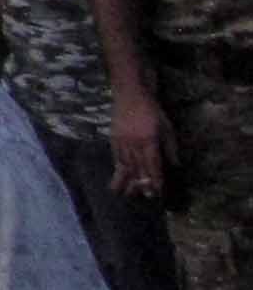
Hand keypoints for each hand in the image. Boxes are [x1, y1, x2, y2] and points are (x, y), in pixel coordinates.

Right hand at [115, 87, 174, 201]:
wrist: (130, 93)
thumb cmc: (152, 110)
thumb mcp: (167, 128)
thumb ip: (170, 148)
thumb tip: (176, 166)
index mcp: (149, 140)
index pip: (152, 164)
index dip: (155, 179)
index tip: (157, 191)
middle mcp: (134, 142)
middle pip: (137, 167)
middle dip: (141, 183)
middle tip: (144, 196)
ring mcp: (122, 140)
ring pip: (124, 163)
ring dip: (126, 178)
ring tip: (125, 192)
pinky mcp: (113, 137)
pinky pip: (116, 156)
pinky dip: (118, 166)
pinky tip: (119, 174)